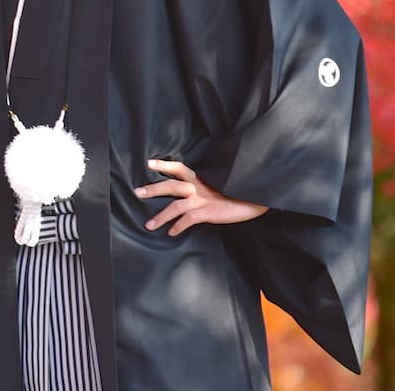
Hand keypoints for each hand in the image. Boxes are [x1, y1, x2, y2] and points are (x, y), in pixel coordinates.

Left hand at [135, 159, 267, 235]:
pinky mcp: (209, 212)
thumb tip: (189, 192)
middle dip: (153, 188)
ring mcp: (203, 199)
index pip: (179, 168)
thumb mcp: (218, 185)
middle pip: (171, 185)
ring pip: (176, 205)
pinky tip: (171, 233)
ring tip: (148, 225)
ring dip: (160, 216)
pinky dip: (178, 226)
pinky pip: (189, 220)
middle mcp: (199, 186)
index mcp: (201, 178)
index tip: (148, 162)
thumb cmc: (237, 192)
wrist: (257, 198)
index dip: (164, 165)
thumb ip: (204, 187)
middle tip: (137, 192)